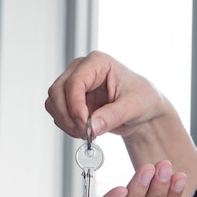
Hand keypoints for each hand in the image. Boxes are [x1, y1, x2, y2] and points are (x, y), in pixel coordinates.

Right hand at [45, 50, 196, 196]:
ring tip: (87, 133)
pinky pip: (57, 113)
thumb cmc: (142, 99)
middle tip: (85, 133)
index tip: (83, 124)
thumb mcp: (134, 107)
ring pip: (53, 103)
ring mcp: (73, 84)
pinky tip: (84, 130)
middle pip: (58, 91)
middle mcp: (81, 70)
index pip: (75, 81)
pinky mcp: (70, 100)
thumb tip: (92, 127)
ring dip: (66, 123)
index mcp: (98, 63)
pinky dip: (67, 126)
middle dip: (68, 116)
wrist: (142, 112)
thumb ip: (113, 116)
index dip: (75, 105)